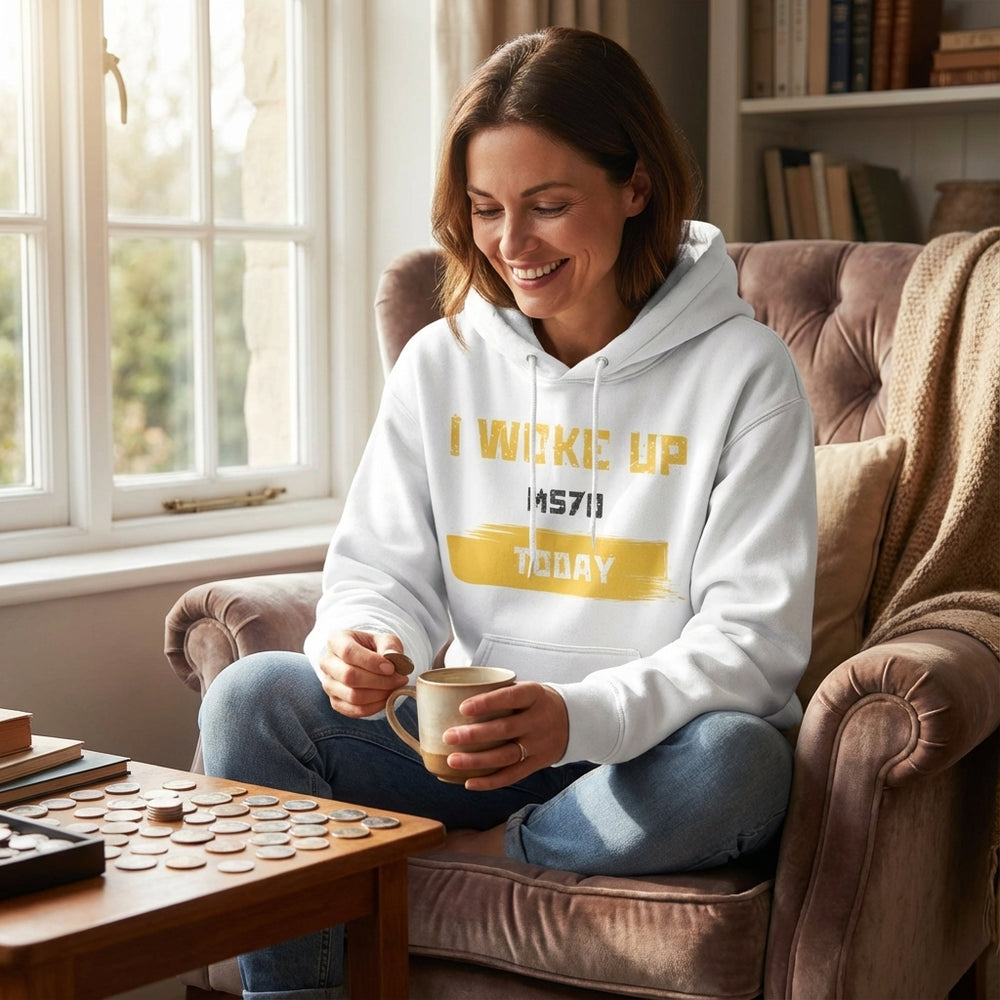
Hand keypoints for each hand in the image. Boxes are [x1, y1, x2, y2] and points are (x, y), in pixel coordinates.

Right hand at [319, 631, 408, 717]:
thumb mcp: (385, 639)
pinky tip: (387, 698)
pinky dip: (375, 707)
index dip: (371, 662)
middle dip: (379, 681)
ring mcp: (329, 685)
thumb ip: (390, 646)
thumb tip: (393, 657)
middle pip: (349, 676)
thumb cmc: (375, 648)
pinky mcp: (335, 702)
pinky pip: (355, 710)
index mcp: (336, 641)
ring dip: (379, 695)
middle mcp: (327, 663)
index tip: (391, 668)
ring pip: (352, 696)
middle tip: (400, 679)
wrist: (368, 662)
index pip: (348, 652)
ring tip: (395, 688)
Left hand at [442, 682, 568, 790]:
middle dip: (474, 735)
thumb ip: (499, 692)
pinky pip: (513, 775)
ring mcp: (539, 744)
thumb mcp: (526, 688)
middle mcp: (538, 720)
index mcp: (535, 695)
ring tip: (452, 760)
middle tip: (449, 736)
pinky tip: (469, 782)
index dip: (487, 703)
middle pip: (505, 729)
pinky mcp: (538, 763)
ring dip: (477, 761)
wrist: (573, 720)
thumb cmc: (536, 702)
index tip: (462, 708)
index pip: (510, 697)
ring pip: (506, 756)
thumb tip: (453, 695)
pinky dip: (490, 781)